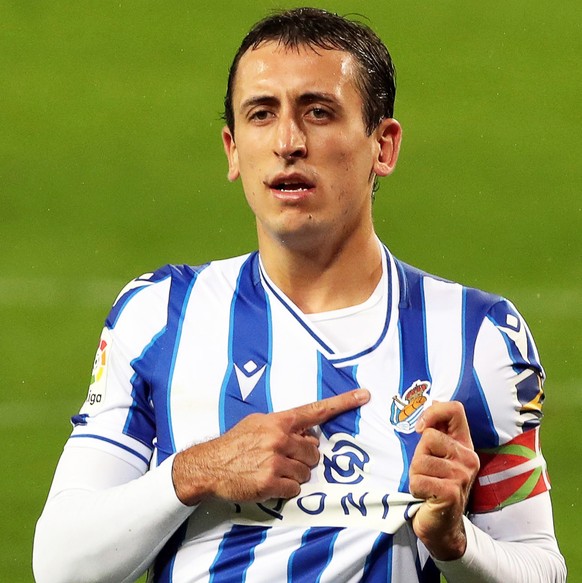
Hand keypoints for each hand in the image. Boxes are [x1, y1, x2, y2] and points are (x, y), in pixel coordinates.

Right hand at [172, 388, 369, 505]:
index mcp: (279, 421)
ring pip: (306, 473)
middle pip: (314, 452)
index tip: (364, 395)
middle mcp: (280, 438)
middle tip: (284, 459)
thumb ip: (283, 425)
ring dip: (294, 475)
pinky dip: (286, 489)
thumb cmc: (235, 443)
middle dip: (304, 459)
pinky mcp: (271, 481)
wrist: (210, 464)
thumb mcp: (258, 423)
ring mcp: (276, 460)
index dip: (343, 402)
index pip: (316, 410)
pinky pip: (295, 489)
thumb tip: (307, 432)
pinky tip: (269, 482)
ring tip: (273, 470)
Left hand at [409, 401, 479, 560]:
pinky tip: (424, 497)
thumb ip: (434, 432)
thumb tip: (430, 401)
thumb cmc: (433, 487)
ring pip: (420, 459)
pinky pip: (418, 479)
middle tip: (425, 473)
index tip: (420, 428)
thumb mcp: (434, 456)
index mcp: (463, 444)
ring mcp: (461, 475)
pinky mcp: (451, 492)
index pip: (454, 410)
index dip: (433, 412)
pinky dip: (414, 488)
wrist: (441, 527)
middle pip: (429, 437)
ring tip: (425, 486)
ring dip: (415, 474)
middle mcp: (467, 458)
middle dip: (418, 455)